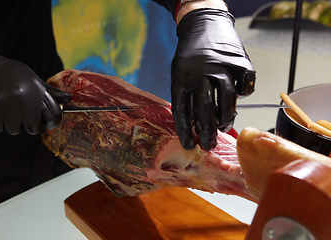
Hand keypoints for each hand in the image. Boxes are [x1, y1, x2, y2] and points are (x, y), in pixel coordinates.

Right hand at [0, 47, 71, 134]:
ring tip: (5, 106)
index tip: (46, 121)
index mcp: (35, 90)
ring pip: (15, 130)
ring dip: (10, 122)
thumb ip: (48, 91)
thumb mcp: (30, 77)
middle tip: (20, 112)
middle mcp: (22, 99)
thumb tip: (67, 99)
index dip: (51, 121)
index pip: (53, 117)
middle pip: (33, 128)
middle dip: (28, 124)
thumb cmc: (6, 73)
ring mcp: (5, 108)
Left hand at [171, 9, 255, 149]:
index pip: (182, 110)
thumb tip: (197, 124)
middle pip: (205, 108)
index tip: (190, 145)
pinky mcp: (239, 61)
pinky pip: (245, 86)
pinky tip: (237, 95)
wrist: (205, 23)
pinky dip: (243, 94)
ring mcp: (221, 66)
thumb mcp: (179, 72)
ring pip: (227, 100)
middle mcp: (200, 72)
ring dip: (226, 117)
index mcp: (181, 77)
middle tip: (210, 144)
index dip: (186, 131)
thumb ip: (187, 94)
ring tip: (223, 125)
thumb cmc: (191, 54)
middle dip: (208, 131)